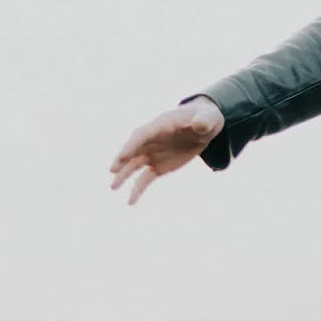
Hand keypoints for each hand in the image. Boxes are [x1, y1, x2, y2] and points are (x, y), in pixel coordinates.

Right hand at [108, 97, 224, 205]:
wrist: (204, 127)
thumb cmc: (204, 118)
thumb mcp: (207, 118)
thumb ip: (202, 121)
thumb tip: (199, 125)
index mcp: (160, 125)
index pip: (142, 135)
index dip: (133, 145)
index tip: (123, 155)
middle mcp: (152, 140)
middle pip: (133, 150)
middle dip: (123, 159)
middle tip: (112, 170)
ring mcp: (153, 154)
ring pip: (135, 165)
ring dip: (124, 175)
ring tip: (113, 187)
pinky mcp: (158, 167)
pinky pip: (145, 179)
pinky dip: (137, 189)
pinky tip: (130, 202)